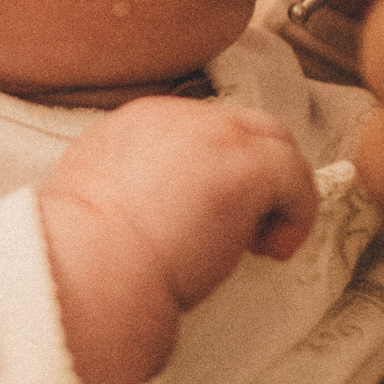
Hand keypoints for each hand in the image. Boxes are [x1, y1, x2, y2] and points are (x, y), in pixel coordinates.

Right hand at [38, 98, 316, 383]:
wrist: (91, 267)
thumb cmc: (87, 258)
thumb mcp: (94, 201)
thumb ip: (127, 188)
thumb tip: (154, 211)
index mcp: (135, 124)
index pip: (198, 134)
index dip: (212, 175)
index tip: (202, 222)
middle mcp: (176, 116)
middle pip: (241, 128)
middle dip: (252, 175)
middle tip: (242, 235)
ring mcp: (215, 135)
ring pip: (275, 143)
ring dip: (277, 194)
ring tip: (260, 246)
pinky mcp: (247, 166)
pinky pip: (296, 178)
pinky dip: (296, 215)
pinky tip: (273, 252)